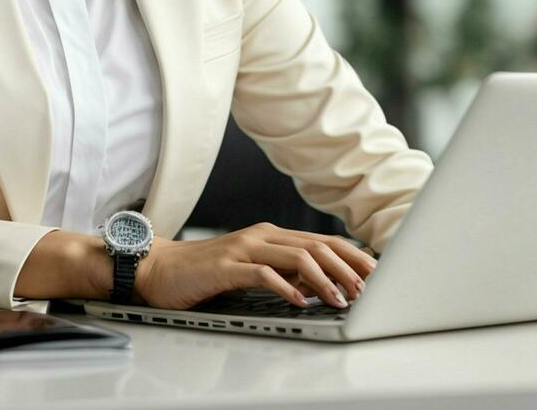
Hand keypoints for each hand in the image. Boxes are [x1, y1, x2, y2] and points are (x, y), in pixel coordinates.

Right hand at [132, 222, 376, 310]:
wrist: (160, 269)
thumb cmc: (206, 271)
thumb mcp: (253, 269)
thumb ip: (284, 271)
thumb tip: (319, 284)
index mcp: (271, 235)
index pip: (322, 241)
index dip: (352, 255)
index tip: (376, 273)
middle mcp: (262, 235)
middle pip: (317, 245)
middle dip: (348, 267)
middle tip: (368, 289)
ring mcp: (244, 248)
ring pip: (297, 256)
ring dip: (324, 280)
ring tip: (340, 299)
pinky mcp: (226, 265)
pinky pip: (263, 273)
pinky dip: (286, 287)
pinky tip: (300, 301)